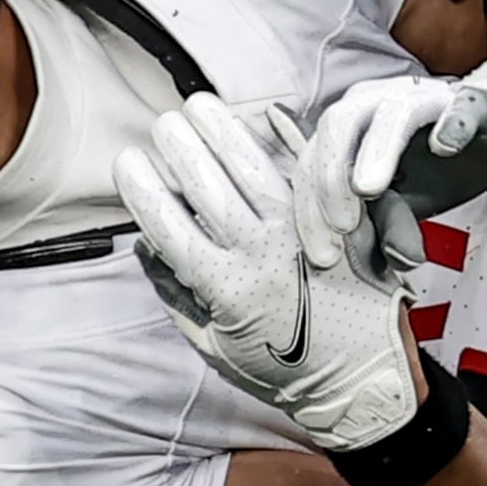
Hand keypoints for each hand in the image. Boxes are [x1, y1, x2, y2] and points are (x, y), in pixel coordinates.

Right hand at [116, 95, 421, 452]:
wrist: (362, 380)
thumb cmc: (284, 370)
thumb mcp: (215, 346)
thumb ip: (176, 297)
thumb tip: (145, 249)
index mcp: (224, 288)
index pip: (168, 226)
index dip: (140, 189)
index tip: (124, 162)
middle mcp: (260, 254)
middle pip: (207, 186)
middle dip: (178, 146)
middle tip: (161, 124)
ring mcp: (299, 232)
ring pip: (254, 167)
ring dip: (223, 130)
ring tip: (199, 105)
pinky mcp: (336, 221)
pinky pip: (306, 171)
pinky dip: (286, 138)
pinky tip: (266, 113)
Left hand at [294, 73, 486, 271]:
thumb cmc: (437, 174)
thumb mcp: (402, 210)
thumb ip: (379, 228)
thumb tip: (372, 263)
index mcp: (351, 125)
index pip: (315, 159)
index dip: (311, 206)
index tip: (322, 254)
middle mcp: (380, 101)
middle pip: (339, 124)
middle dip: (332, 177)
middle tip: (342, 225)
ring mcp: (426, 98)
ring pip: (391, 112)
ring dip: (376, 149)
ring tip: (369, 189)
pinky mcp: (471, 102)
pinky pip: (459, 108)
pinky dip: (450, 125)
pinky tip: (443, 146)